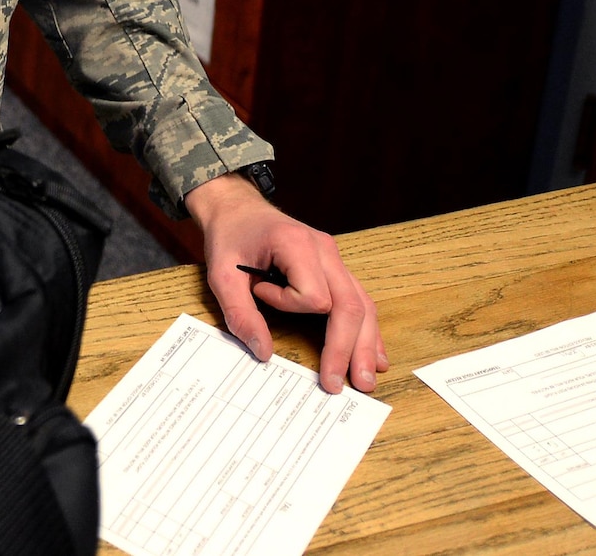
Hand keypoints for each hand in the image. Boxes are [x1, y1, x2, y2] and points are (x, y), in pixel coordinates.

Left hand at [185, 171, 387, 394]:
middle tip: (348, 385)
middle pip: (350, 305)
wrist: (236, 209)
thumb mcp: (221, 273)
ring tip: (365, 380)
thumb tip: (264, 353)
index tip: (259, 291)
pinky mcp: (336, 268)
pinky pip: (358, 300)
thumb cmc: (230, 237)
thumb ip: (240, 312)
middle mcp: (325, 250)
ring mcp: (335, 259)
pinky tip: (375, 356)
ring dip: (365, 345)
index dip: (286, 305)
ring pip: (362, 305)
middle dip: (349, 348)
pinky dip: (366, 330)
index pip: (313, 295)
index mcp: (297, 244)